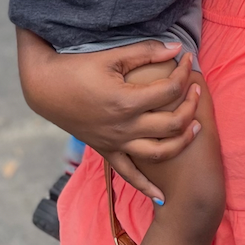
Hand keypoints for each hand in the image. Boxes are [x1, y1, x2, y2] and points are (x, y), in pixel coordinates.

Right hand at [15, 30, 202, 203]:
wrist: (46, 89)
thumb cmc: (77, 68)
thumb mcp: (112, 56)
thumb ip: (146, 52)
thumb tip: (177, 48)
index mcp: (126, 101)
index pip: (170, 90)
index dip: (185, 73)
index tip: (189, 59)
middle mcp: (124, 127)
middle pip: (172, 123)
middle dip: (192, 106)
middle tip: (198, 90)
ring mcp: (116, 143)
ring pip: (159, 152)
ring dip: (182, 141)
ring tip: (196, 127)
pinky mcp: (106, 151)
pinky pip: (130, 174)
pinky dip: (147, 187)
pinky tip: (163, 196)